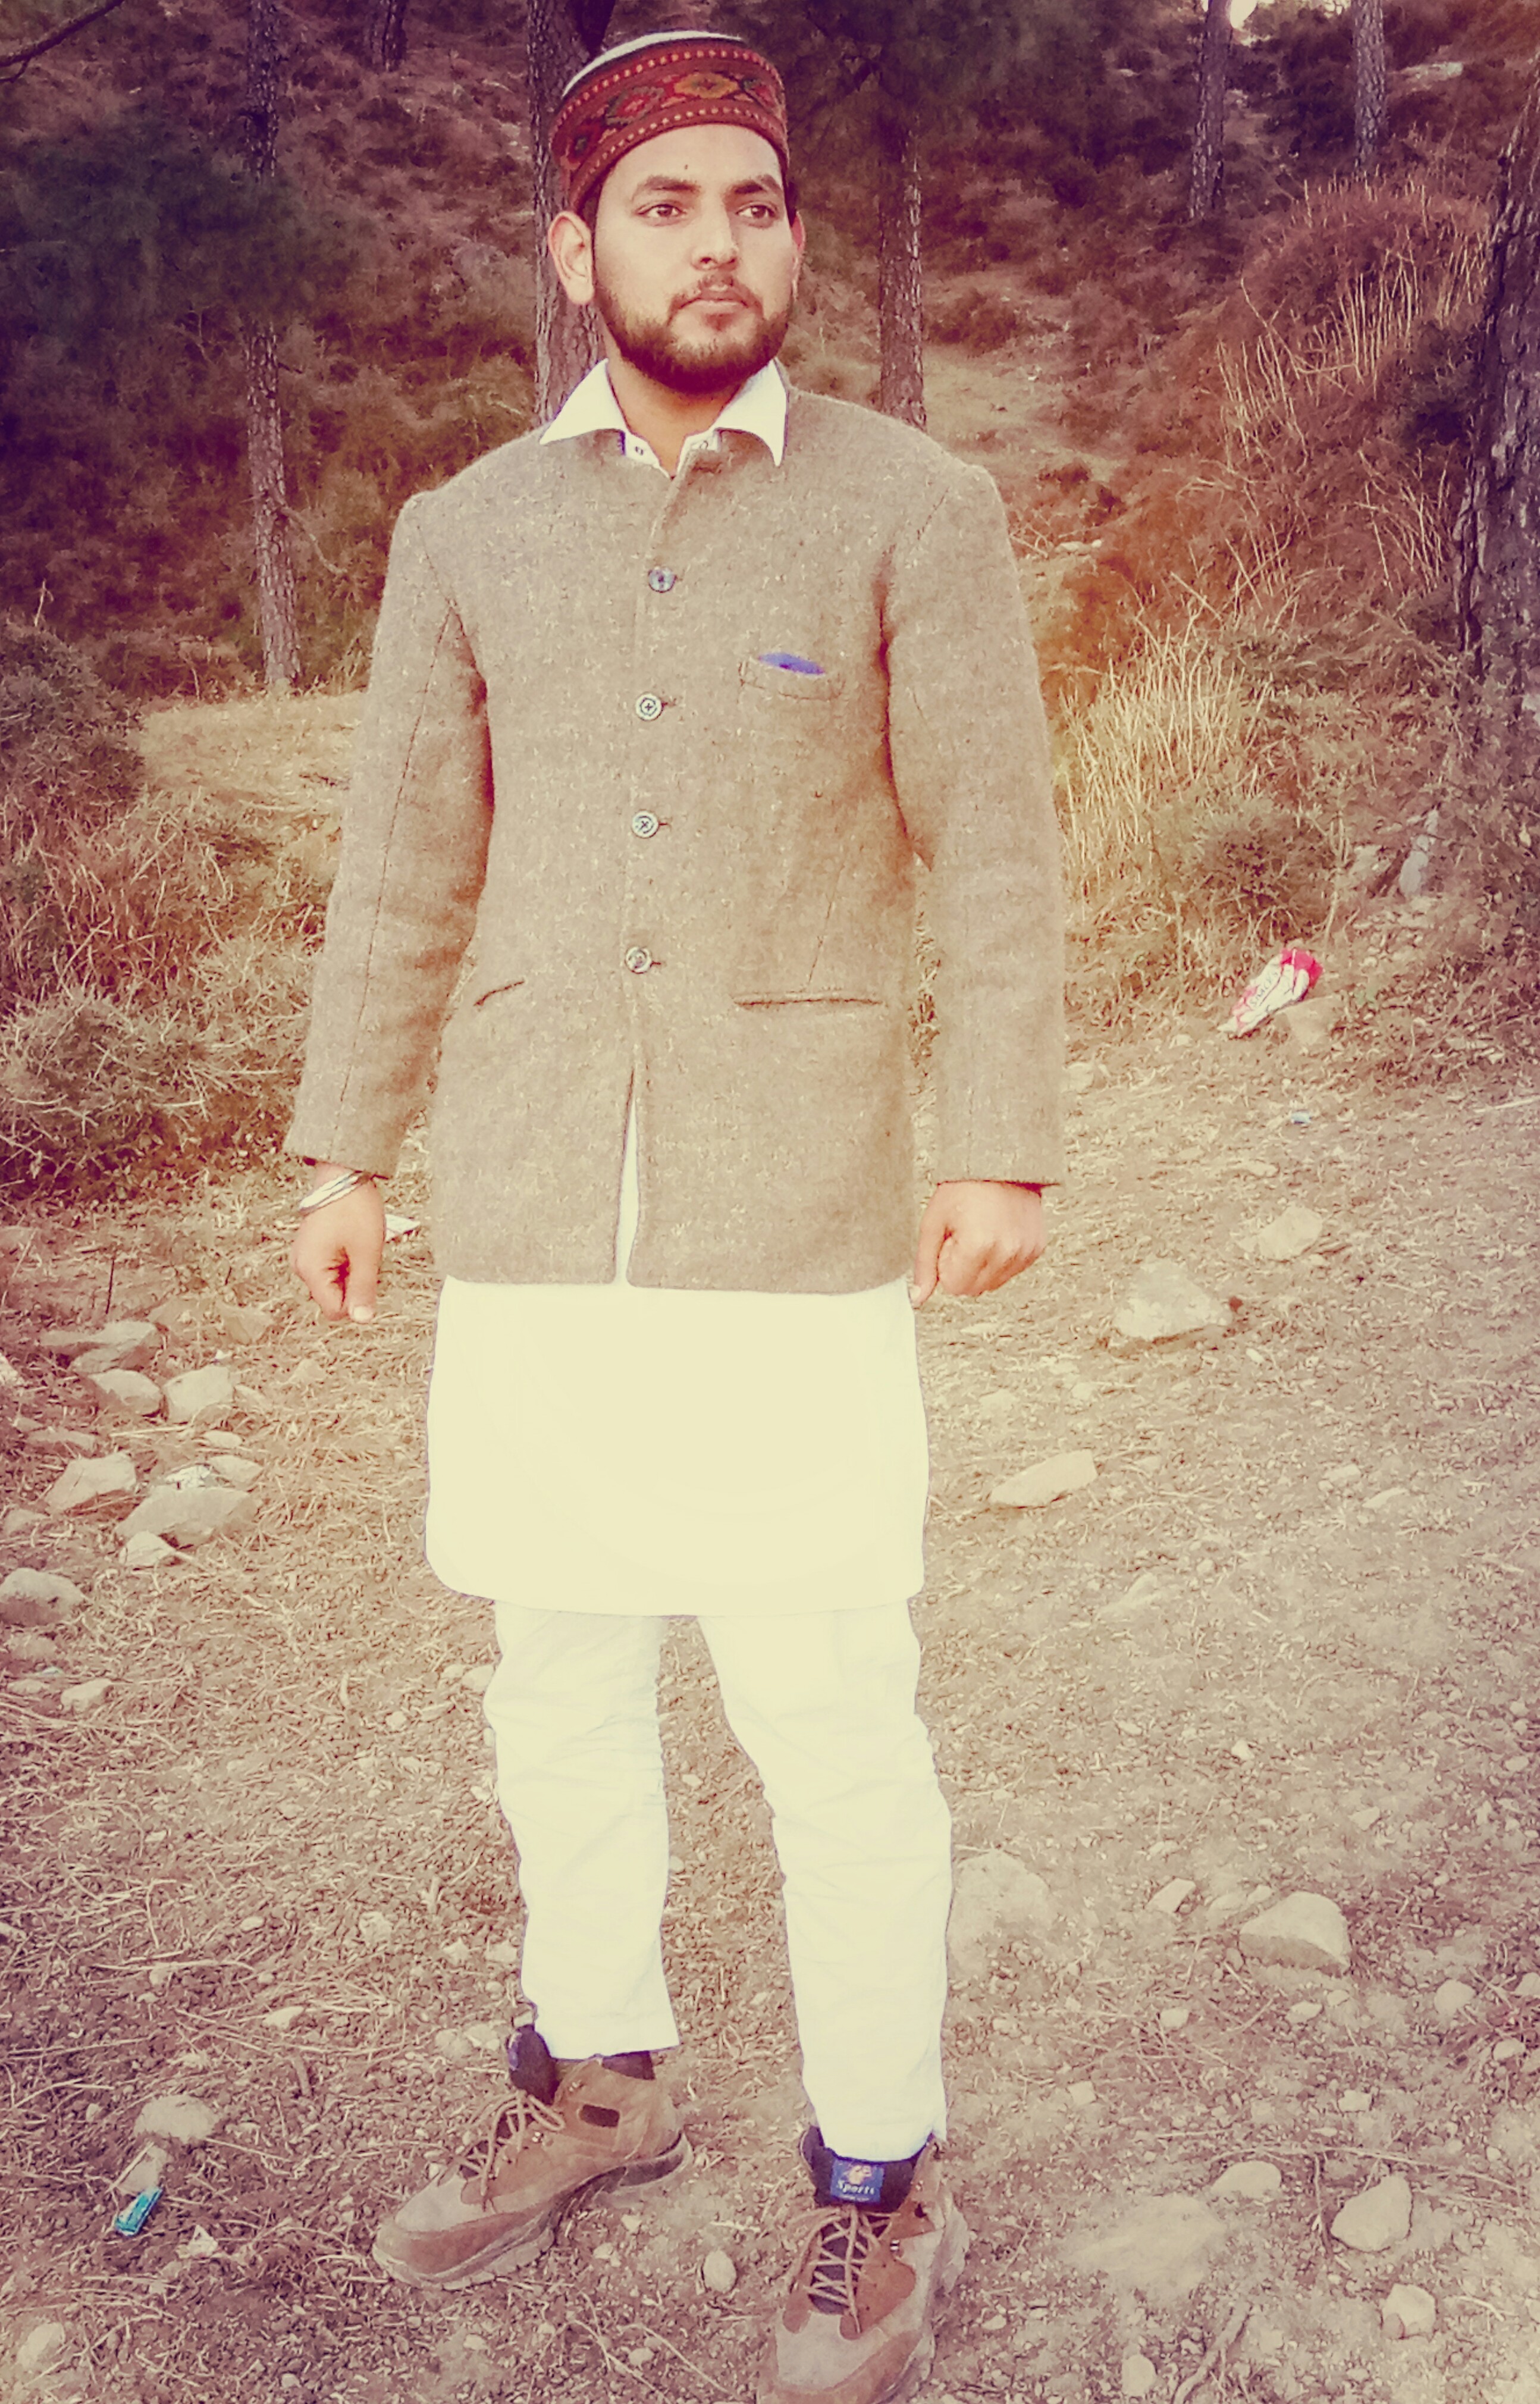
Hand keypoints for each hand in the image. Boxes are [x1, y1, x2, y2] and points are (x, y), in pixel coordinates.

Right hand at [291, 1172, 386, 1323]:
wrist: (343, 1174)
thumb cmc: (354, 1208)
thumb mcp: (366, 1254)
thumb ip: (363, 1289)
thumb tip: (362, 1319)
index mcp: (311, 1270)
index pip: (334, 1309)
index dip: (356, 1299)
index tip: (366, 1275)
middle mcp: (301, 1266)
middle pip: (334, 1296)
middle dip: (353, 1283)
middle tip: (363, 1255)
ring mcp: (305, 1255)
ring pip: (334, 1281)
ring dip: (351, 1271)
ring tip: (357, 1245)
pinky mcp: (311, 1247)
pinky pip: (331, 1267)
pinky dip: (345, 1260)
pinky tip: (352, 1241)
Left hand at [910, 1181, 1044, 1306]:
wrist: (1000, 1162)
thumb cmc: (964, 1188)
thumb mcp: (933, 1223)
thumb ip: (924, 1265)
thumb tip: (918, 1298)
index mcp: (978, 1246)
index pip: (954, 1287)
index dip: (946, 1266)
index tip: (950, 1241)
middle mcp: (1006, 1253)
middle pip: (974, 1289)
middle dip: (963, 1268)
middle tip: (964, 1236)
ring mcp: (1025, 1252)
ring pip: (993, 1283)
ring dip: (982, 1265)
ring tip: (981, 1232)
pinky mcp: (1036, 1248)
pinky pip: (1011, 1271)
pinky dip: (1001, 1258)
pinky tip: (997, 1233)